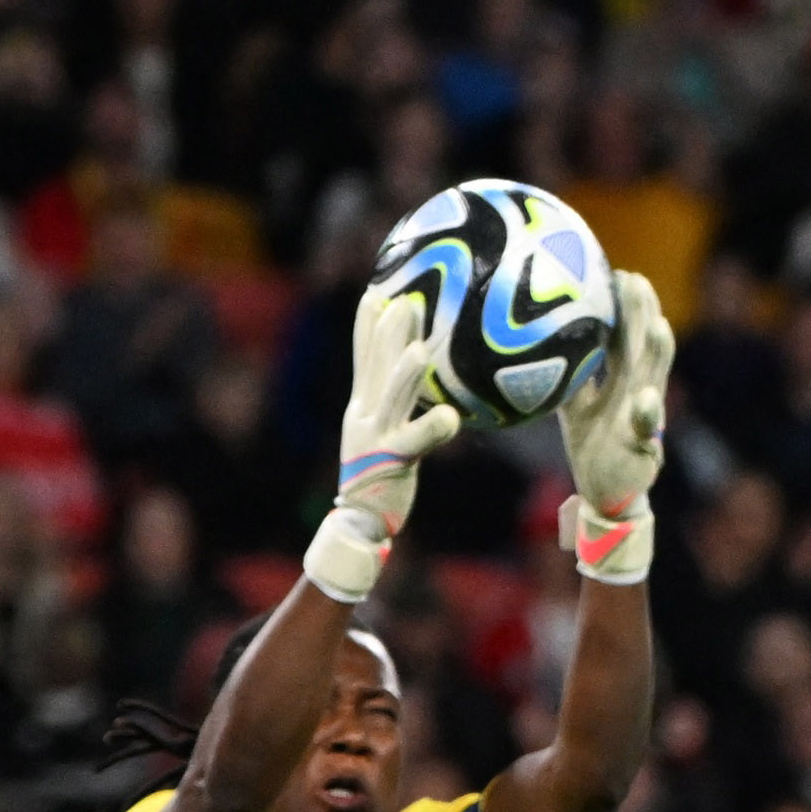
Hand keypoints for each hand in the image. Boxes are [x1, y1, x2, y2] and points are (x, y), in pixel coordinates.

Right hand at [334, 275, 464, 542]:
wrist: (359, 519)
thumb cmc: (380, 474)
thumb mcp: (382, 430)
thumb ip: (394, 401)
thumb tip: (413, 371)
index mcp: (362, 407)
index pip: (364, 359)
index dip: (367, 325)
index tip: (375, 292)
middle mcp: (363, 416)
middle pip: (377, 368)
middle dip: (389, 333)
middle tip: (406, 300)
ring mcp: (375, 438)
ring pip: (392, 399)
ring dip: (406, 374)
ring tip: (421, 350)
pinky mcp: (391, 461)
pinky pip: (415, 442)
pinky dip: (432, 428)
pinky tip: (451, 417)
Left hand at [561, 268, 674, 519]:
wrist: (609, 494)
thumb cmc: (593, 444)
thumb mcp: (575, 404)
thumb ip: (568, 374)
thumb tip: (535, 341)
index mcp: (622, 380)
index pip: (626, 335)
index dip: (626, 305)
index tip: (618, 272)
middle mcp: (637, 391)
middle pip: (642, 346)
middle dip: (643, 314)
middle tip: (636, 279)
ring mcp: (644, 417)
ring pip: (653, 378)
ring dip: (656, 352)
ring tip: (658, 325)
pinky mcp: (644, 445)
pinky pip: (646, 429)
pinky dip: (647, 413)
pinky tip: (645, 397)